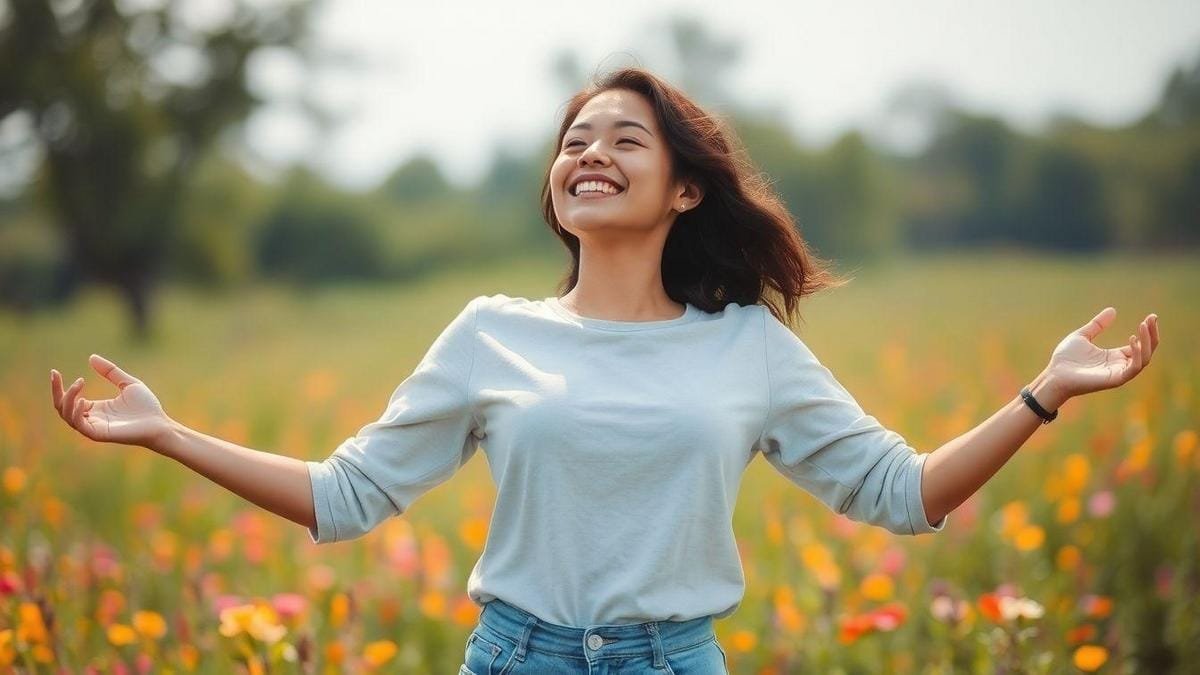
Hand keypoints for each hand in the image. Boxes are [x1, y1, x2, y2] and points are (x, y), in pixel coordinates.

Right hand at [50, 354, 173, 447]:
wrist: (159, 423)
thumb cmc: (146, 406)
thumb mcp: (127, 383)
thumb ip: (110, 372)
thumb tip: (91, 357)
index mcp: (95, 408)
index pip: (69, 399)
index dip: (59, 387)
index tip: (54, 371)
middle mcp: (91, 418)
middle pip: (62, 407)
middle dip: (56, 391)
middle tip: (56, 375)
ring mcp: (93, 427)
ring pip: (67, 415)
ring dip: (68, 398)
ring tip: (79, 383)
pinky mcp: (99, 434)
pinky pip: (79, 424)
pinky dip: (76, 412)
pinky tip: (83, 400)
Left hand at [1043, 307, 1159, 399]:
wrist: (1054, 374)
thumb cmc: (1065, 359)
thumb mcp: (1082, 336)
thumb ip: (1098, 325)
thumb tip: (1113, 310)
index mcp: (1114, 356)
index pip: (1139, 344)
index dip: (1147, 331)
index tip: (1152, 316)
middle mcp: (1120, 365)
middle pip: (1146, 351)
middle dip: (1152, 335)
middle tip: (1153, 318)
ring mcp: (1119, 373)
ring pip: (1144, 359)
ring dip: (1147, 342)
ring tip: (1143, 325)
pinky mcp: (1115, 379)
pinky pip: (1134, 368)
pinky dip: (1138, 354)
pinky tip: (1133, 340)